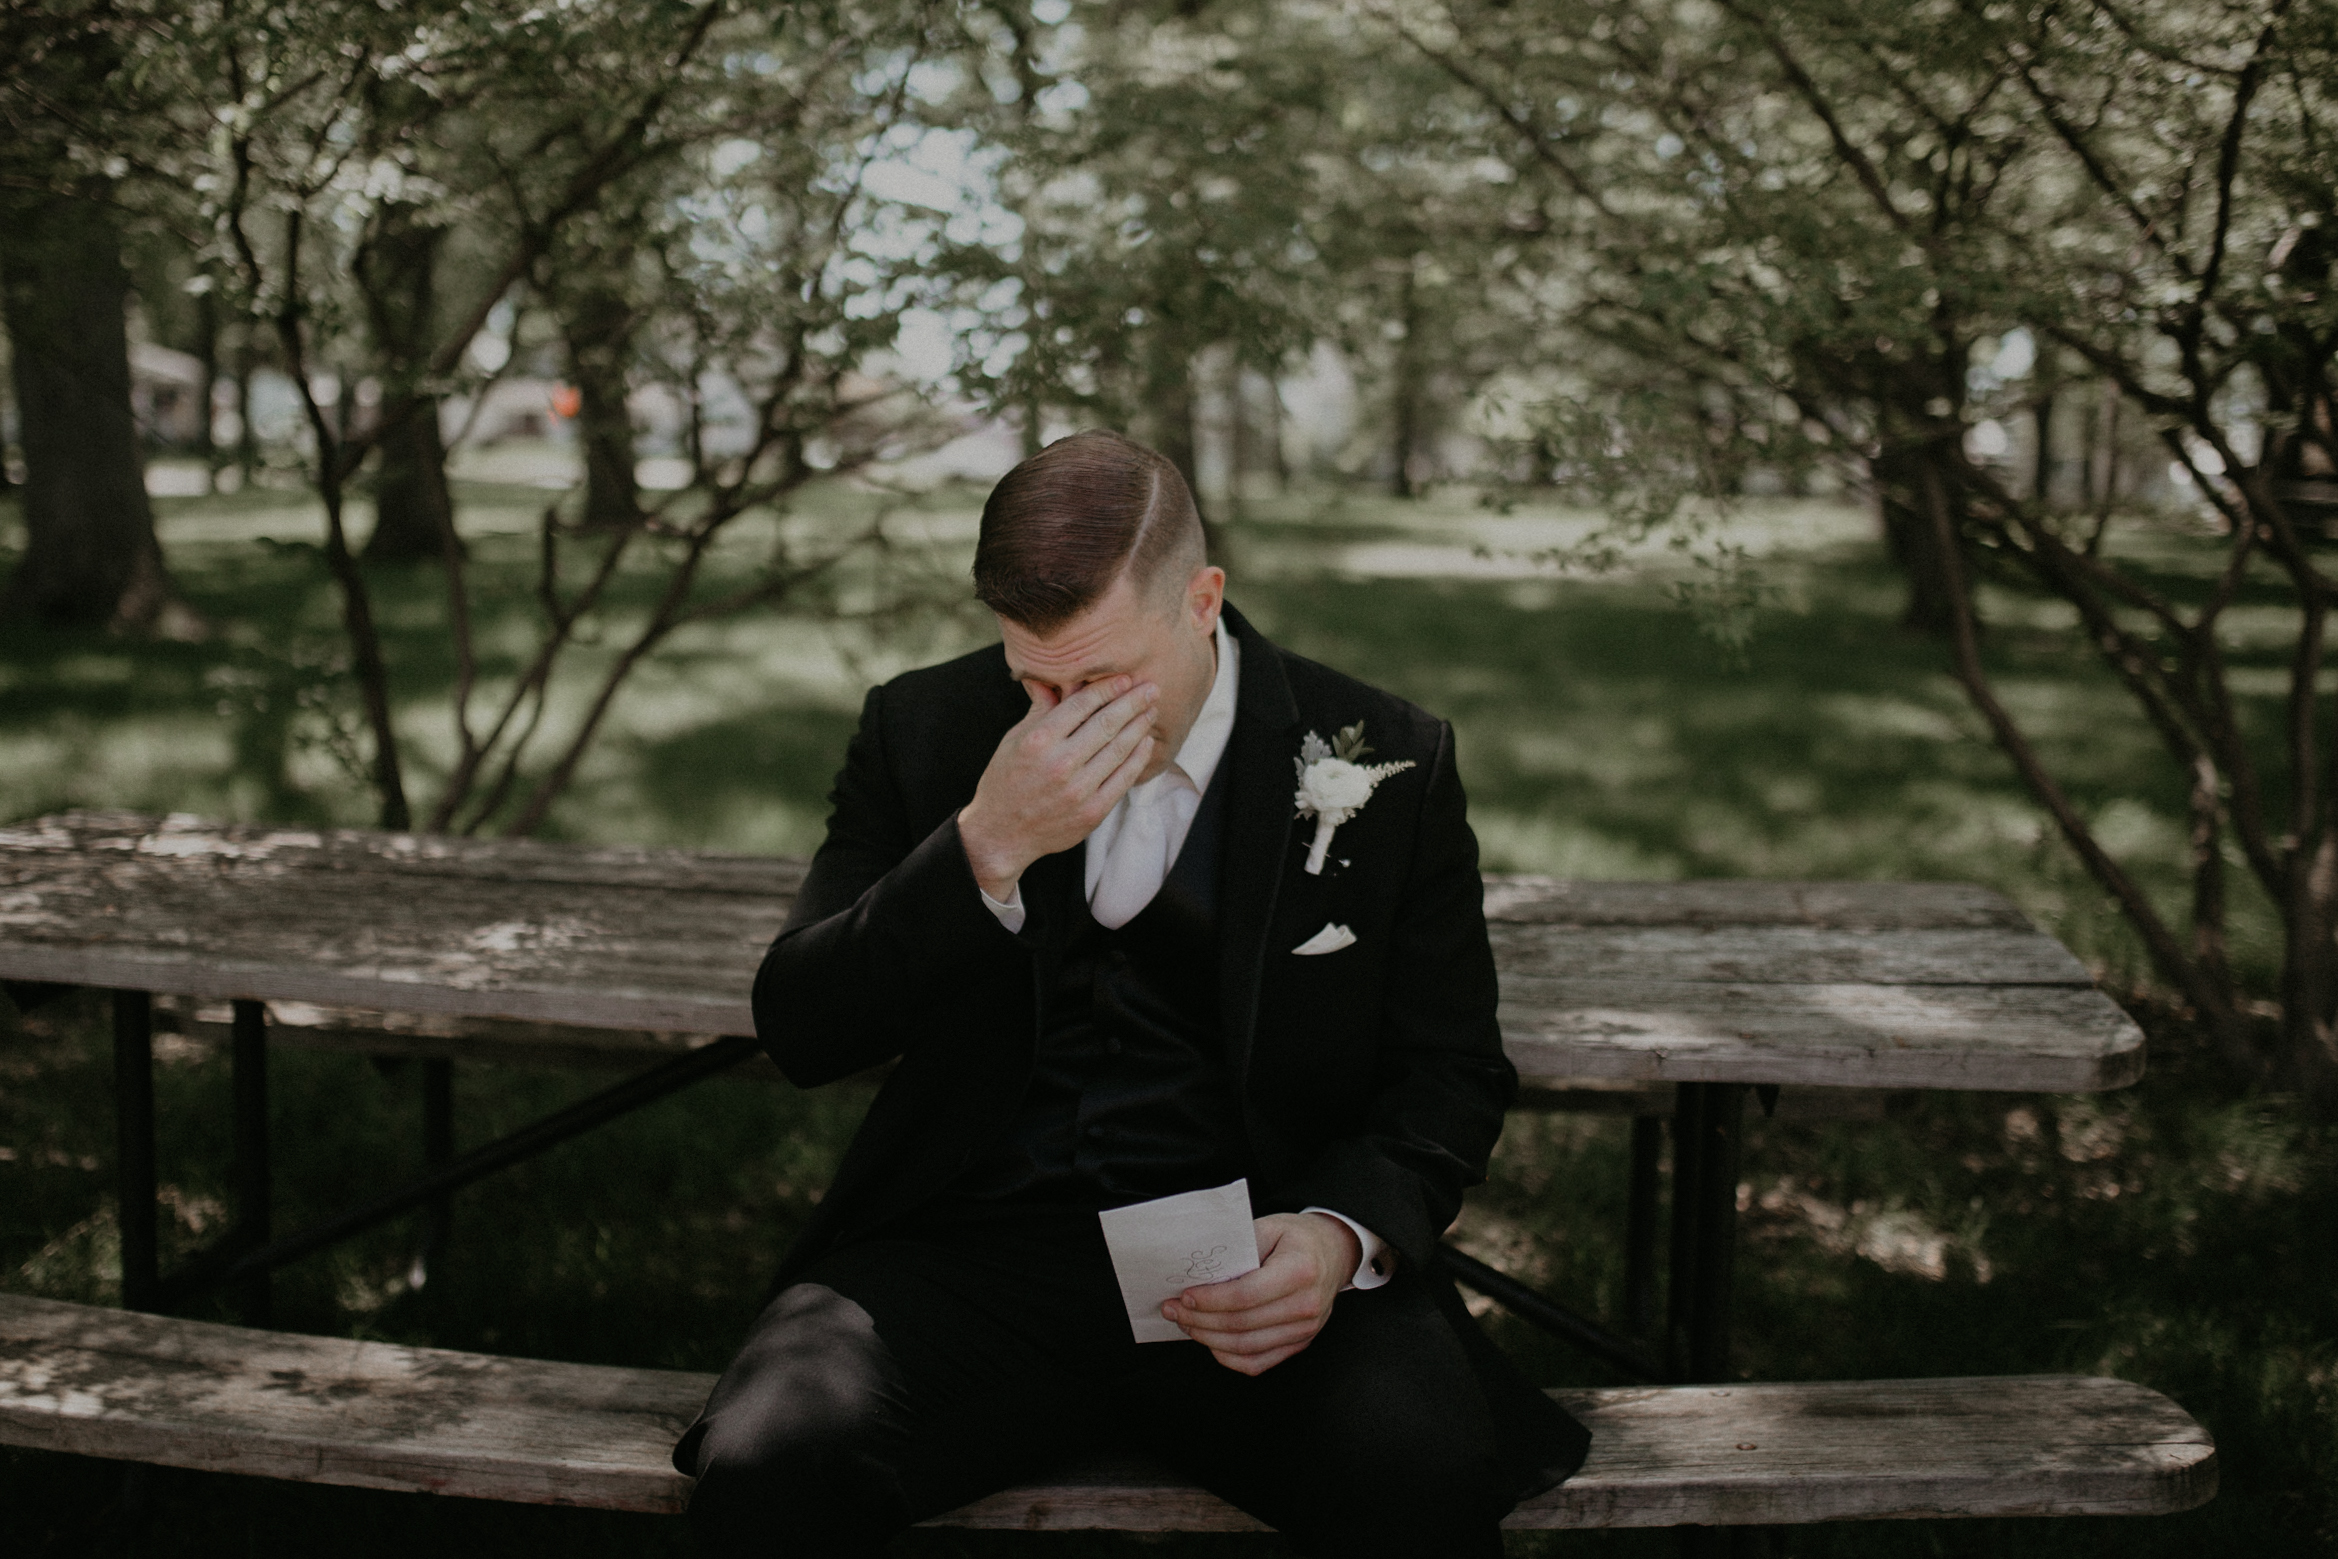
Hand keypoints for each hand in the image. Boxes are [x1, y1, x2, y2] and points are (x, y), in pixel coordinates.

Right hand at [958, 676, 1158, 899]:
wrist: (1001, 834)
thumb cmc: (1005, 781)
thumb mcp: (1013, 740)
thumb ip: (1040, 710)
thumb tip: (1054, 679)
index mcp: (1038, 741)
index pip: (1081, 705)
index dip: (1107, 689)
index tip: (1125, 679)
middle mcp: (1059, 764)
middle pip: (1106, 724)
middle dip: (1133, 703)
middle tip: (1151, 689)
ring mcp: (1078, 791)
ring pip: (1119, 750)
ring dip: (1140, 727)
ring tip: (1151, 712)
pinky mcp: (1092, 813)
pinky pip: (1123, 779)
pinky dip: (1138, 758)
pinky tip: (1146, 743)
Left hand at [1162, 1212, 1359, 1375]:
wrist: (1333, 1253)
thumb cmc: (1297, 1238)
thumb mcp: (1270, 1226)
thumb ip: (1238, 1247)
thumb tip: (1199, 1272)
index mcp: (1300, 1271)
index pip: (1246, 1295)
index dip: (1211, 1300)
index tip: (1184, 1296)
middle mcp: (1307, 1305)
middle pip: (1242, 1325)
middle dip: (1199, 1320)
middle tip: (1172, 1311)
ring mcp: (1305, 1330)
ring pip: (1245, 1347)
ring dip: (1208, 1338)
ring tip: (1185, 1324)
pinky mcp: (1300, 1343)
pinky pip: (1257, 1362)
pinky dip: (1227, 1357)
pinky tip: (1209, 1341)